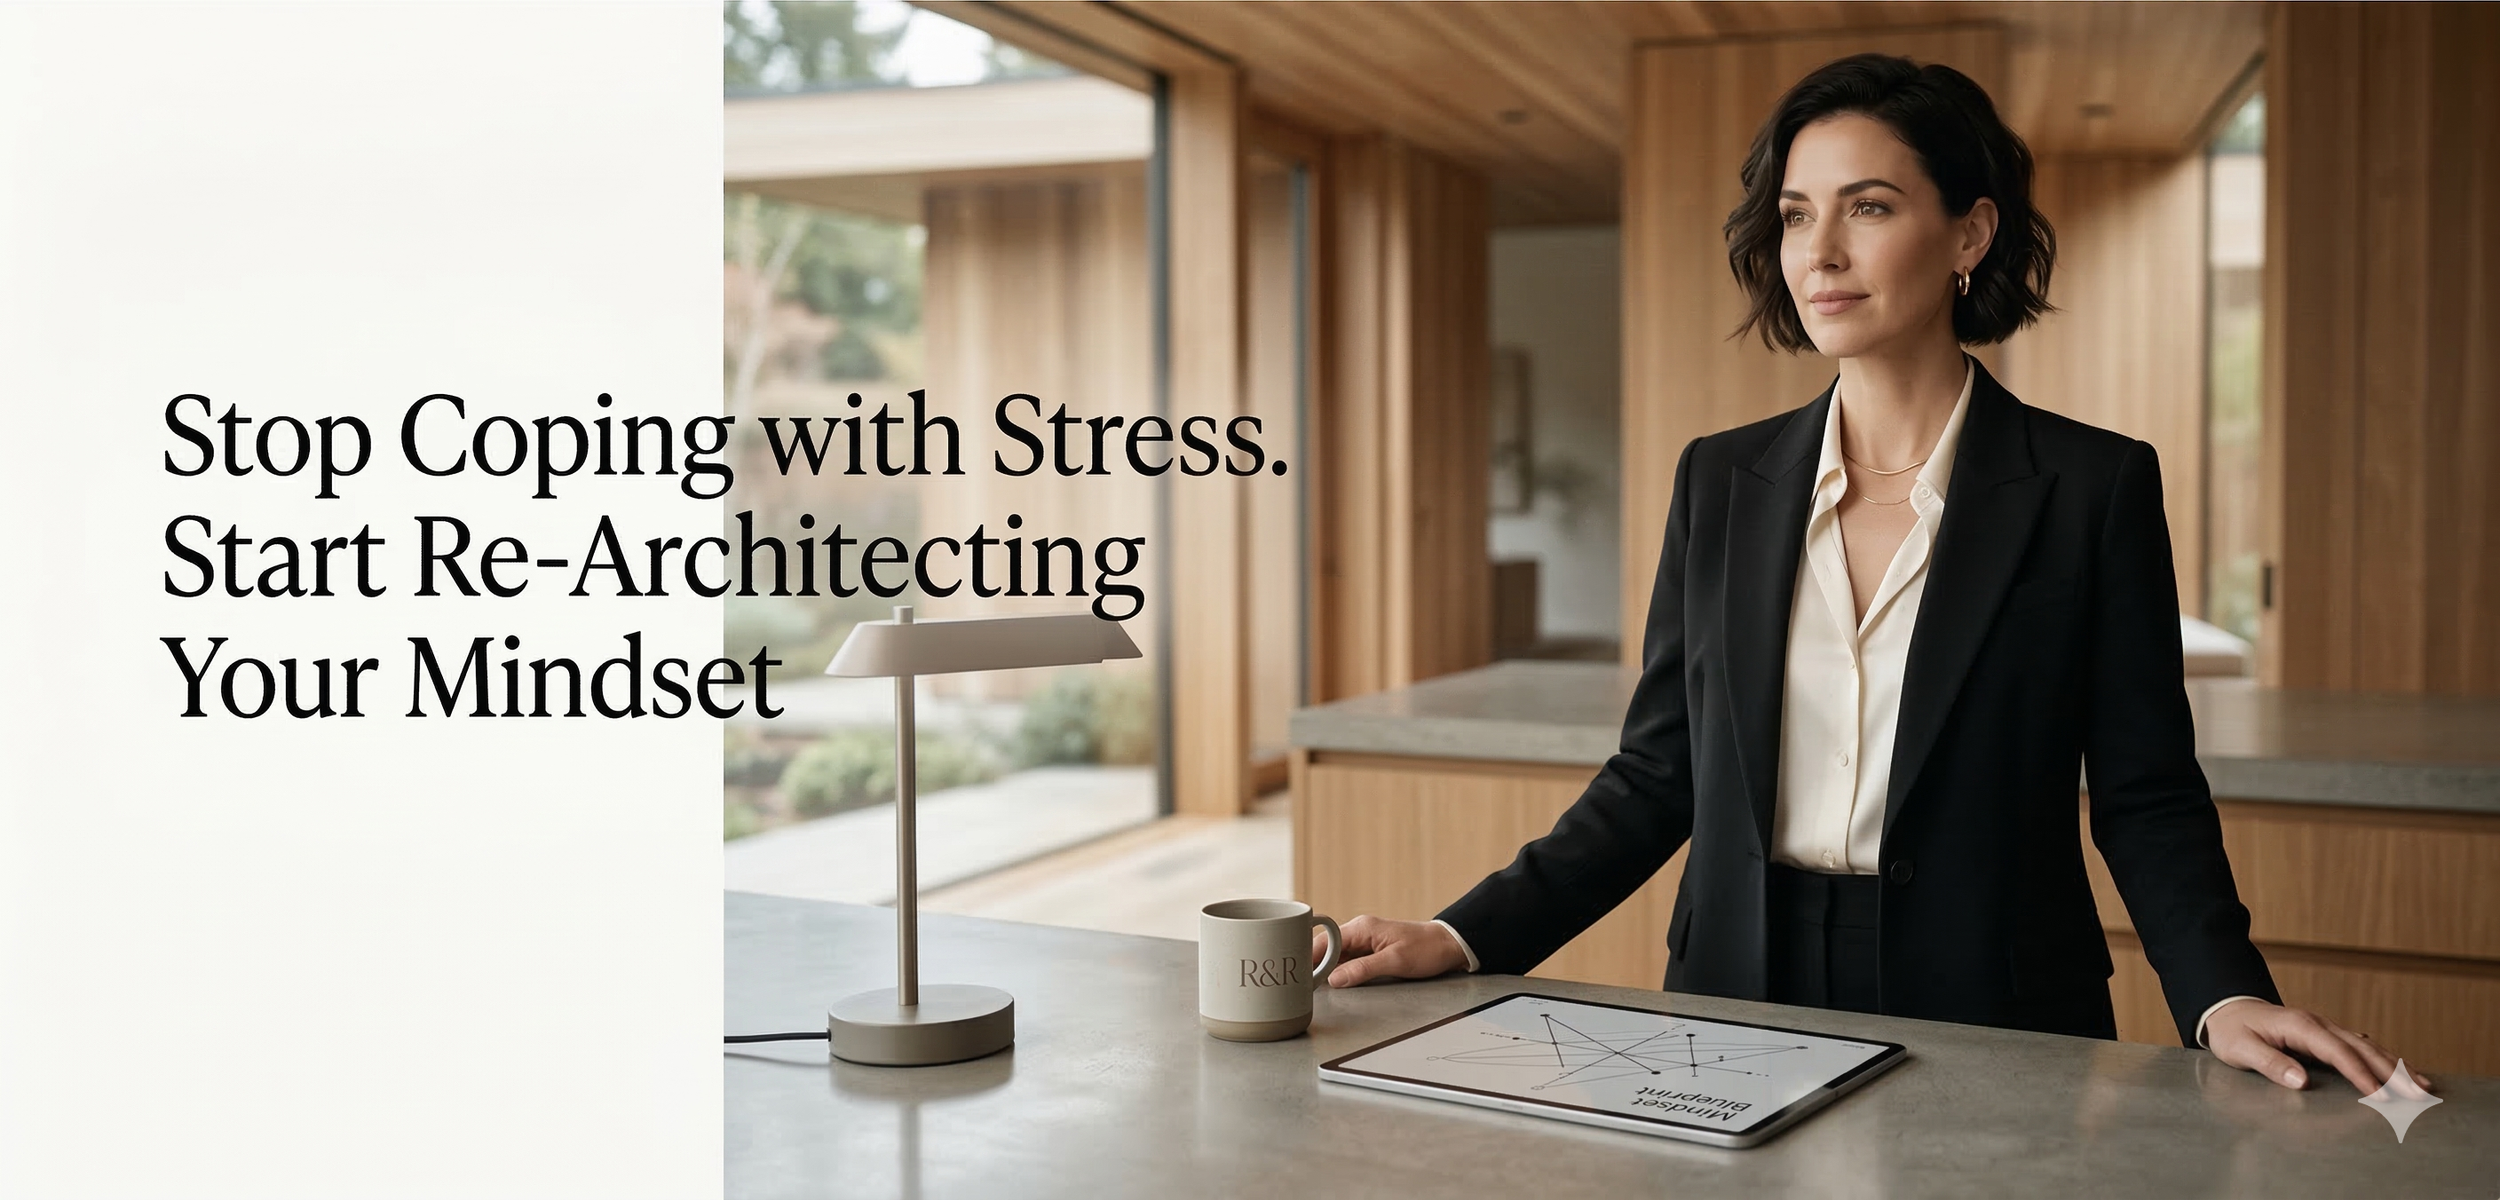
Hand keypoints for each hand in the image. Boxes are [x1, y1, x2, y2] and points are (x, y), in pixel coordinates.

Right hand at [1312, 915, 1466, 986]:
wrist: (1448, 944)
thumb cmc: (1426, 949)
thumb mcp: (1394, 962)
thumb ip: (1362, 969)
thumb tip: (1334, 979)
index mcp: (1361, 928)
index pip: (1324, 940)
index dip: (1307, 956)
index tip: (1296, 972)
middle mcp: (1358, 931)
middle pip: (1325, 947)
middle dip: (1311, 964)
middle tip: (1297, 983)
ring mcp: (1364, 941)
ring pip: (1333, 954)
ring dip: (1323, 969)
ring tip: (1308, 986)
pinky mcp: (1370, 950)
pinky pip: (1345, 959)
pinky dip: (1336, 970)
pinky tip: (1329, 982)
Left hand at [2204, 999, 2434, 1093]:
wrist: (2227, 1008)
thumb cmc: (2231, 1031)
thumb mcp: (2240, 1048)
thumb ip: (2269, 1063)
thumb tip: (2300, 1081)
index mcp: (2299, 1026)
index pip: (2337, 1052)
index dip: (2359, 1073)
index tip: (2378, 1095)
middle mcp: (2318, 1024)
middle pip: (2362, 1049)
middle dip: (2393, 1072)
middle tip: (2419, 1094)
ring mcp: (2325, 1028)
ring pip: (2368, 1046)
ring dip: (2396, 1065)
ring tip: (2423, 1085)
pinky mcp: (2326, 1035)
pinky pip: (2361, 1047)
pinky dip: (2384, 1059)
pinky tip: (2402, 1070)